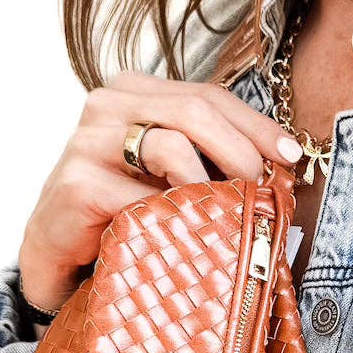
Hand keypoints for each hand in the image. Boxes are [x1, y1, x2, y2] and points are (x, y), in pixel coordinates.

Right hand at [18, 72, 302, 311]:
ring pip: (171, 145)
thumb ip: (212, 159)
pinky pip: (141, 196)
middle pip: (195, 110)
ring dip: (211, 185)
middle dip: (241, 151)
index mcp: (137, 93)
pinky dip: (172, 216)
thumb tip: (280, 165)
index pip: (209, 96)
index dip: (256, 125)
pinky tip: (188, 235)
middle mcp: (109, 105)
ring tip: (229, 215)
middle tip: (263, 190)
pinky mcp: (75, 183)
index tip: (291, 155)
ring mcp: (87, 140)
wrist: (61, 259)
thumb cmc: (126, 215)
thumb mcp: (174, 177)